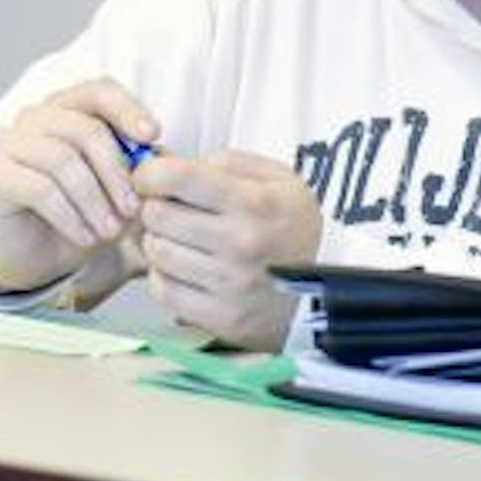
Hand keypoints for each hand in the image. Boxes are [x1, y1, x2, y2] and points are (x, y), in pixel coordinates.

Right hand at [0, 78, 158, 293]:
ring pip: (63, 160)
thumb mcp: (119, 191)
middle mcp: (37, 118)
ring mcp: (12, 143)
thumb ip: (141, 170)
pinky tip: (85, 237)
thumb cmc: (80, 214)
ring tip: (111, 232)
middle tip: (134, 210)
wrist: (33, 254)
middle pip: (86, 129)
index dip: (128, 108)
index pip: (100, 90)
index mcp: (69, 109)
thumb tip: (165, 158)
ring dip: (95, 201)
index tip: (153, 136)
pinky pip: (41, 189)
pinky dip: (70, 216)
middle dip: (117, 173)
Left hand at [132, 149, 321, 347]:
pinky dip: (165, 277)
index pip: (176, 177)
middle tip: (171, 209)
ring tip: (182, 240)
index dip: (151, 172)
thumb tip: (168, 162)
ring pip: (155, 251)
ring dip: (160, 242)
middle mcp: (240, 244)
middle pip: (156, 214)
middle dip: (156, 206)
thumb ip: (224, 163)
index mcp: (253, 203)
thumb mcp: (277, 179)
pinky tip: (185, 269)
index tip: (151, 176)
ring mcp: (231, 285)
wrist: (329, 294)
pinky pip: (162, 290)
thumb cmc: (292, 227)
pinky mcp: (222, 318)